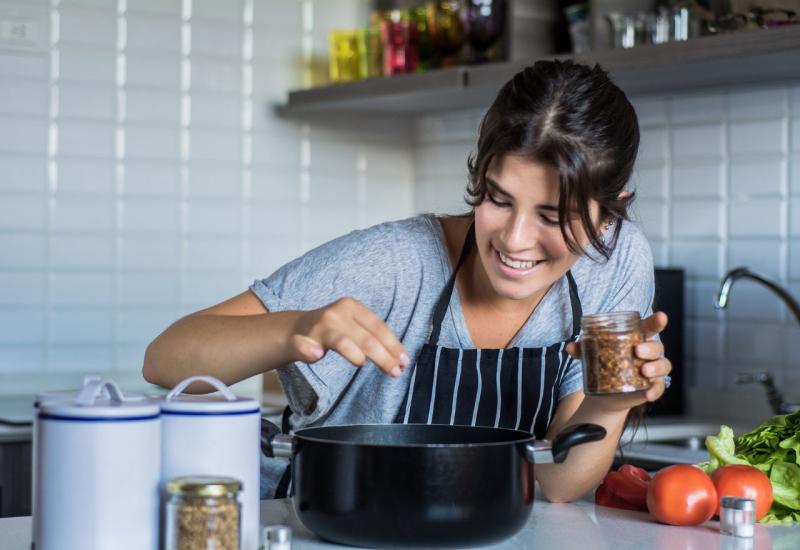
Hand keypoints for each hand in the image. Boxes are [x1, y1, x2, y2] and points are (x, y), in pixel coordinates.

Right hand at [290, 297, 409, 376]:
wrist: (294, 329)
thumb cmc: (331, 330)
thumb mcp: (353, 326)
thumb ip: (373, 338)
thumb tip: (401, 360)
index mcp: (352, 307)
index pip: (378, 326)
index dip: (393, 345)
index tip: (404, 361)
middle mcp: (336, 314)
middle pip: (365, 338)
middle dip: (383, 357)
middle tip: (395, 372)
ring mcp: (318, 327)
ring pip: (342, 343)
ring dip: (357, 356)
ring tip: (363, 364)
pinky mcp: (300, 341)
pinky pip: (304, 347)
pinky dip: (309, 351)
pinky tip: (316, 355)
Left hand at [565, 311, 671, 409]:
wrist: (604, 392)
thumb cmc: (603, 363)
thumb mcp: (592, 354)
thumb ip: (582, 349)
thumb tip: (570, 346)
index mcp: (637, 339)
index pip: (650, 328)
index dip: (657, 321)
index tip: (661, 317)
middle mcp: (649, 353)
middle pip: (657, 347)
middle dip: (650, 348)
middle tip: (638, 350)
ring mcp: (653, 370)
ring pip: (663, 365)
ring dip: (656, 367)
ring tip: (644, 371)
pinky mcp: (652, 386)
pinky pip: (659, 388)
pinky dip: (655, 390)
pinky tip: (647, 393)